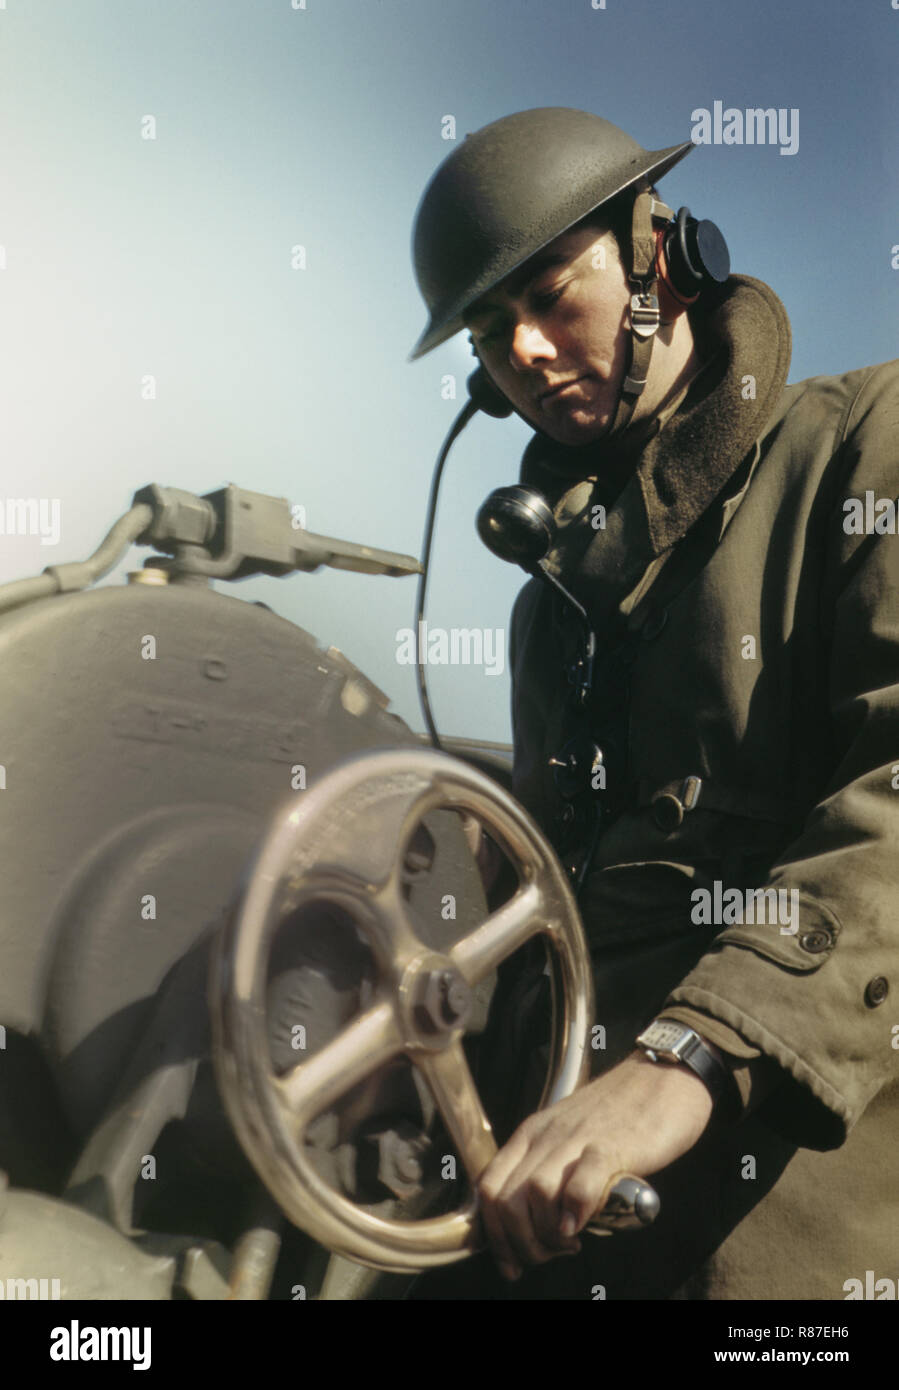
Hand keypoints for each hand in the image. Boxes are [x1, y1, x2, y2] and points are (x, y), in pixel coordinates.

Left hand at [477, 1051, 713, 1280]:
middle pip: (505, 1199)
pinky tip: (583, 1225)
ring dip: (547, 1233)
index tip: (512, 1262)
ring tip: (570, 1243)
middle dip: (520, 1243)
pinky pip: (579, 1184)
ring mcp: (577, 1139)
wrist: (664, 1075)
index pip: (488, 1188)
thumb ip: (551, 1169)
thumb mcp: (569, 1135)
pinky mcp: (612, 1147)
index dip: (494, 1235)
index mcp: (532, 1134)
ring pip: (534, 1193)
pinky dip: (575, 1213)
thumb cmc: (621, 1110)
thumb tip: (539, 1220)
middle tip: (549, 1255)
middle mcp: (546, 1135)